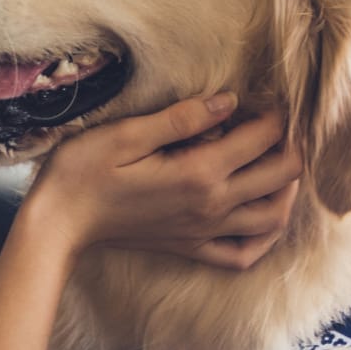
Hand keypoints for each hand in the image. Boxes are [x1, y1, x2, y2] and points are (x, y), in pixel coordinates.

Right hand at [23, 94, 303, 269]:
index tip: (264, 95)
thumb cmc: (84, 171)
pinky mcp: (192, 248)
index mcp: (198, 174)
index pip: (262, 138)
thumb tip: (229, 101)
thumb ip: (183, 118)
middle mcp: (211, 207)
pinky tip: (261, 215)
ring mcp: (204, 233)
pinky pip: (244, 254)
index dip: (274, 112)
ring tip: (278, 162)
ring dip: (288, 188)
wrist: (59, 223)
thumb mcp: (127, 133)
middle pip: (283, 177)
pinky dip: (265, 238)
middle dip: (291, 145)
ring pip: (274, 218)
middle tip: (277, 124)